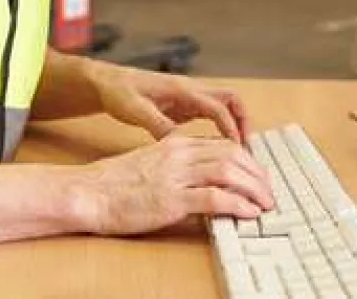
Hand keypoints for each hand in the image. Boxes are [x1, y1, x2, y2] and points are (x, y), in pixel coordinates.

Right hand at [72, 135, 274, 235]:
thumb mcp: (151, 162)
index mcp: (175, 144)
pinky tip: (248, 213)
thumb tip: (203, 178)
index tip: (258, 176)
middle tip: (268, 192)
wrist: (88, 192)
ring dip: (253, 189)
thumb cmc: (114, 183)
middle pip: (232, 155)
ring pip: (229, 172)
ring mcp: (176, 176)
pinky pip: (214, 198)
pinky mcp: (171, 200)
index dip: (247, 161)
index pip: (223, 145)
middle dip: (257, 174)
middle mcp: (179, 155)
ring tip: (265, 203)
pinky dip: (237, 204)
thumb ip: (177, 165)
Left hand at [94, 67, 250, 143]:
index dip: (230, 128)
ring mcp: (190, 96)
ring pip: (225, 106)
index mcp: (182, 90)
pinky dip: (221, 127)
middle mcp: (191, 90)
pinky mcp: (185, 105)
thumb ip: (158, 125)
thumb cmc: (119, 93)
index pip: (218, 107)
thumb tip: (179, 144)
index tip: (237, 150)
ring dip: (235, 125)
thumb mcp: (135, 110)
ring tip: (238, 153)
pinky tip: (218, 149)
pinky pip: (213, 113)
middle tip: (246, 151)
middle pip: (231, 100)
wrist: (107, 83)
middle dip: (243, 123)